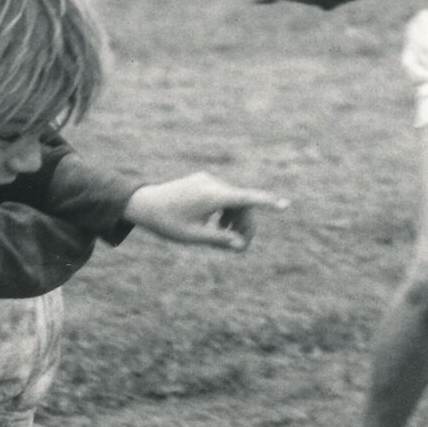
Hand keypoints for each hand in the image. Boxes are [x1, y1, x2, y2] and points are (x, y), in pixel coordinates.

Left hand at [123, 172, 288, 250]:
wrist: (142, 203)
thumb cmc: (167, 222)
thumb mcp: (194, 236)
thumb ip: (220, 240)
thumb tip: (240, 244)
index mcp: (211, 196)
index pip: (246, 199)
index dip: (267, 203)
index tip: (285, 205)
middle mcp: (212, 184)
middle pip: (242, 203)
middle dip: (245, 224)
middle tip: (240, 246)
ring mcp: (206, 180)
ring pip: (233, 199)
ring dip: (235, 218)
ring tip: (225, 236)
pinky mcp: (202, 181)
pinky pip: (223, 195)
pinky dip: (226, 210)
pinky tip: (218, 225)